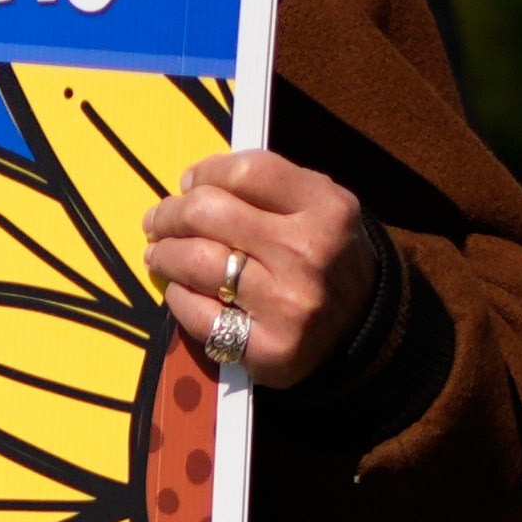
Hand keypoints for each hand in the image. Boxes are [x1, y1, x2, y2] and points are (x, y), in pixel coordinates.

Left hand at [140, 150, 380, 388]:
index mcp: (326, 209)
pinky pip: (196, 313)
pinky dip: (178, 296)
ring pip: (195, 262)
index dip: (206, 172)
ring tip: (159, 253)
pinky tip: (181, 289)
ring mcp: (287, 305)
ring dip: (164, 254)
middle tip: (157, 221)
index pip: (245, 172)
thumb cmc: (327, 256)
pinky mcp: (265, 349)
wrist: (364, 329)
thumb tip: (192, 183)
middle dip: (169, 214)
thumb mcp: (319, 207)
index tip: (188, 183)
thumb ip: (266, 186)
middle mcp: (307, 254)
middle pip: (208, 213)